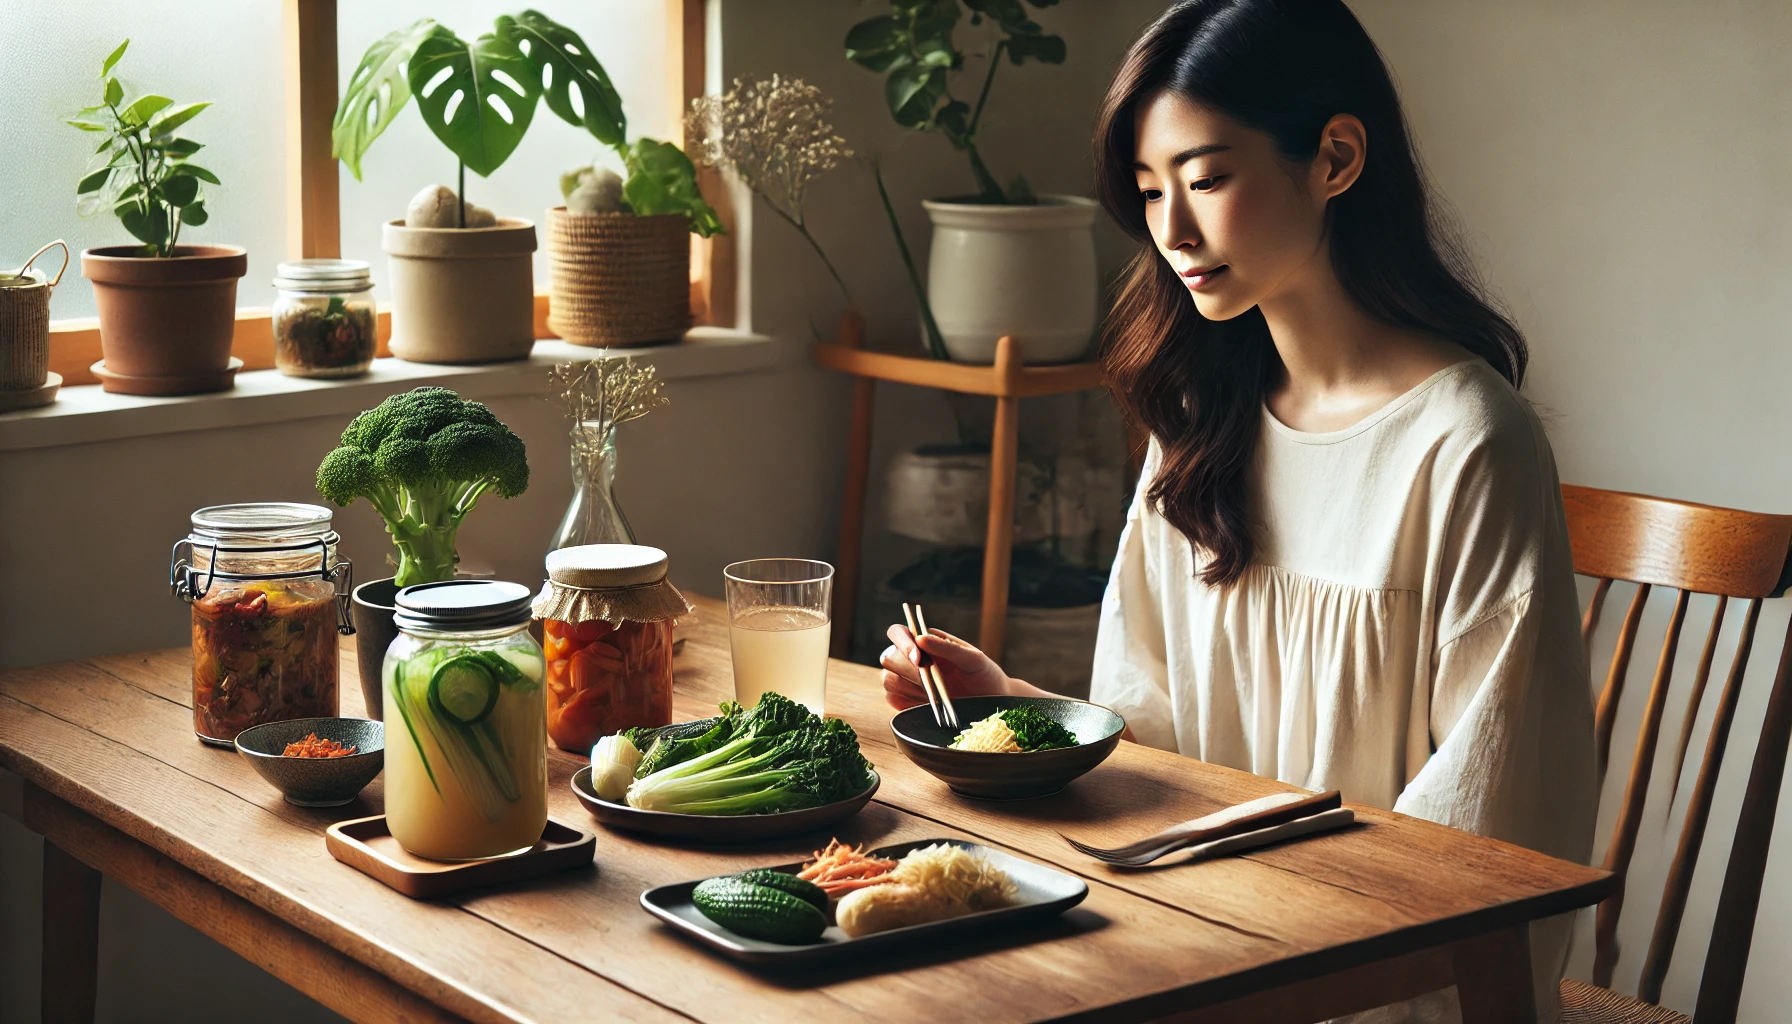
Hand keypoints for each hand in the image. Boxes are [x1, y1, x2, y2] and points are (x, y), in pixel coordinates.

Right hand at [880, 623, 1014, 710]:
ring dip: (908, 686)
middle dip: (907, 668)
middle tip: (930, 678)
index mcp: (924, 642)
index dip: (902, 642)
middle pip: (888, 658)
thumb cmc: (983, 674)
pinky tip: (926, 705)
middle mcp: (911, 660)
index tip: (919, 658)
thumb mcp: (973, 658)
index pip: (898, 632)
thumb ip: (947, 647)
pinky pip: (893, 700)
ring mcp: (908, 682)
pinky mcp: (908, 702)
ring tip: (933, 694)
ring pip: (888, 680)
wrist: (992, 702)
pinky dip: (906, 702)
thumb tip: (921, 638)